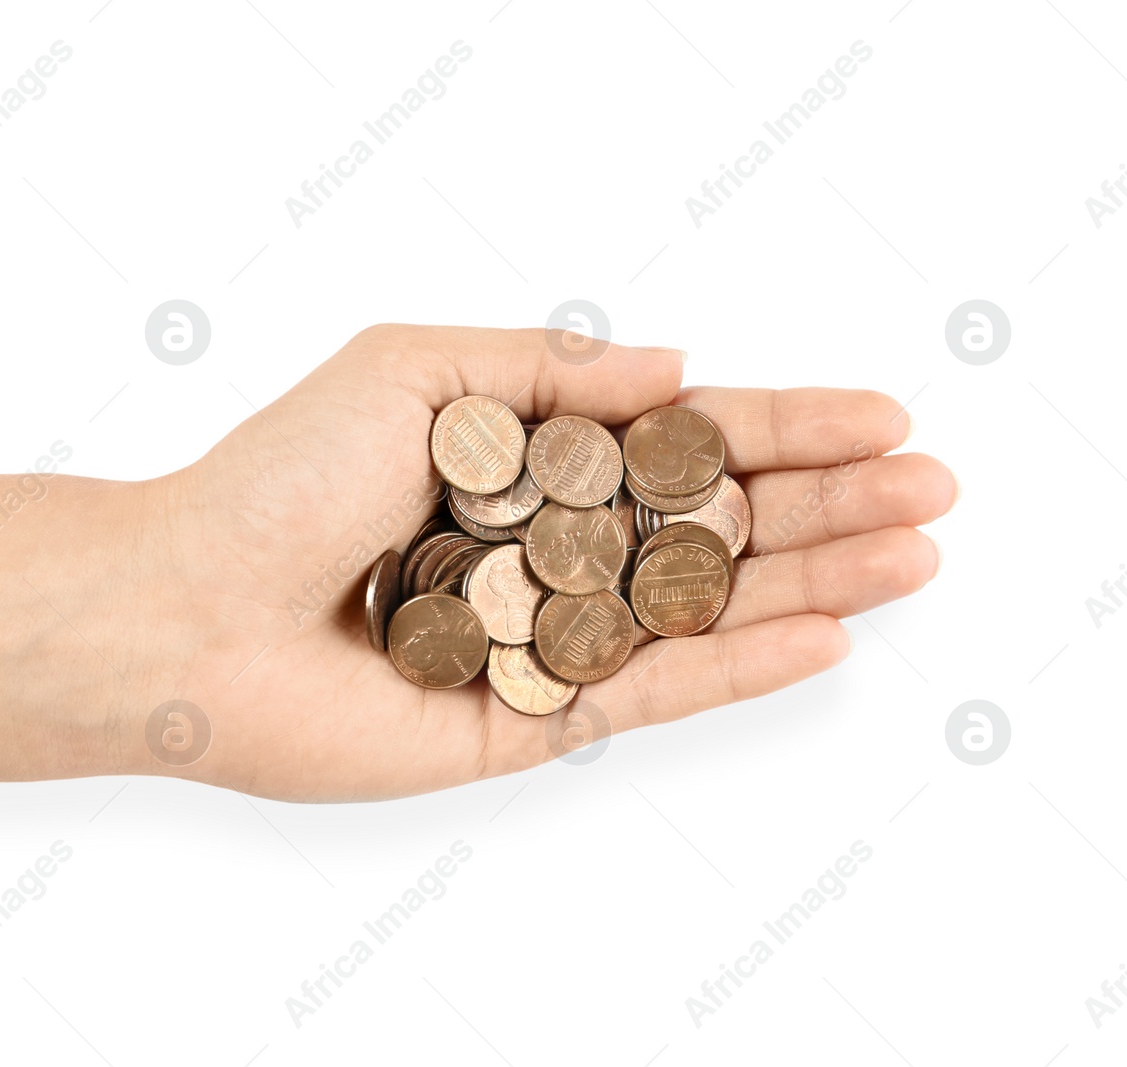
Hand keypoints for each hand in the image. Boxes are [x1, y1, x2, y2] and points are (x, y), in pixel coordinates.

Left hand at [123, 325, 956, 800]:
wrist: (193, 610)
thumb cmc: (284, 476)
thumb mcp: (416, 370)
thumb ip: (552, 368)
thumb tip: (676, 367)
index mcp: (526, 464)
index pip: (677, 442)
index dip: (780, 426)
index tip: (880, 415)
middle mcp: (547, 552)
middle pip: (713, 526)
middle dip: (825, 505)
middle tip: (932, 487)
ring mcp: (547, 639)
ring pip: (703, 609)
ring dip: (813, 581)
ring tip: (915, 555)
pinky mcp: (530, 721)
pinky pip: (654, 693)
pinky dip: (739, 665)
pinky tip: (825, 636)